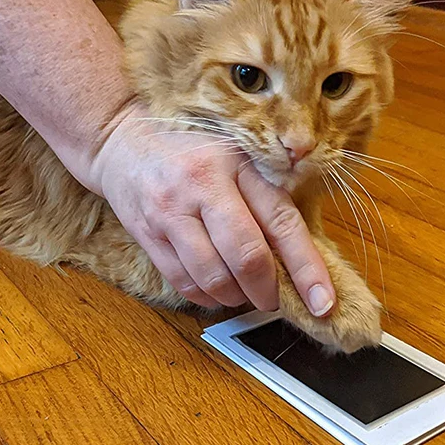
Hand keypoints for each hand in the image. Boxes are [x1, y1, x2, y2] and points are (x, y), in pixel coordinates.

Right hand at [83, 100, 335, 313]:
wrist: (121, 142)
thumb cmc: (192, 152)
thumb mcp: (236, 157)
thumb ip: (266, 196)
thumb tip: (299, 257)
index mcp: (238, 164)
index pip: (282, 222)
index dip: (307, 268)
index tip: (323, 303)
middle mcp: (204, 185)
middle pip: (246, 256)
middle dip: (267, 291)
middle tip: (273, 301)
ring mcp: (171, 211)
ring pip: (213, 277)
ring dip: (235, 297)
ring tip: (242, 293)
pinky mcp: (146, 233)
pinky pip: (183, 282)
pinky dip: (206, 297)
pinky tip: (215, 291)